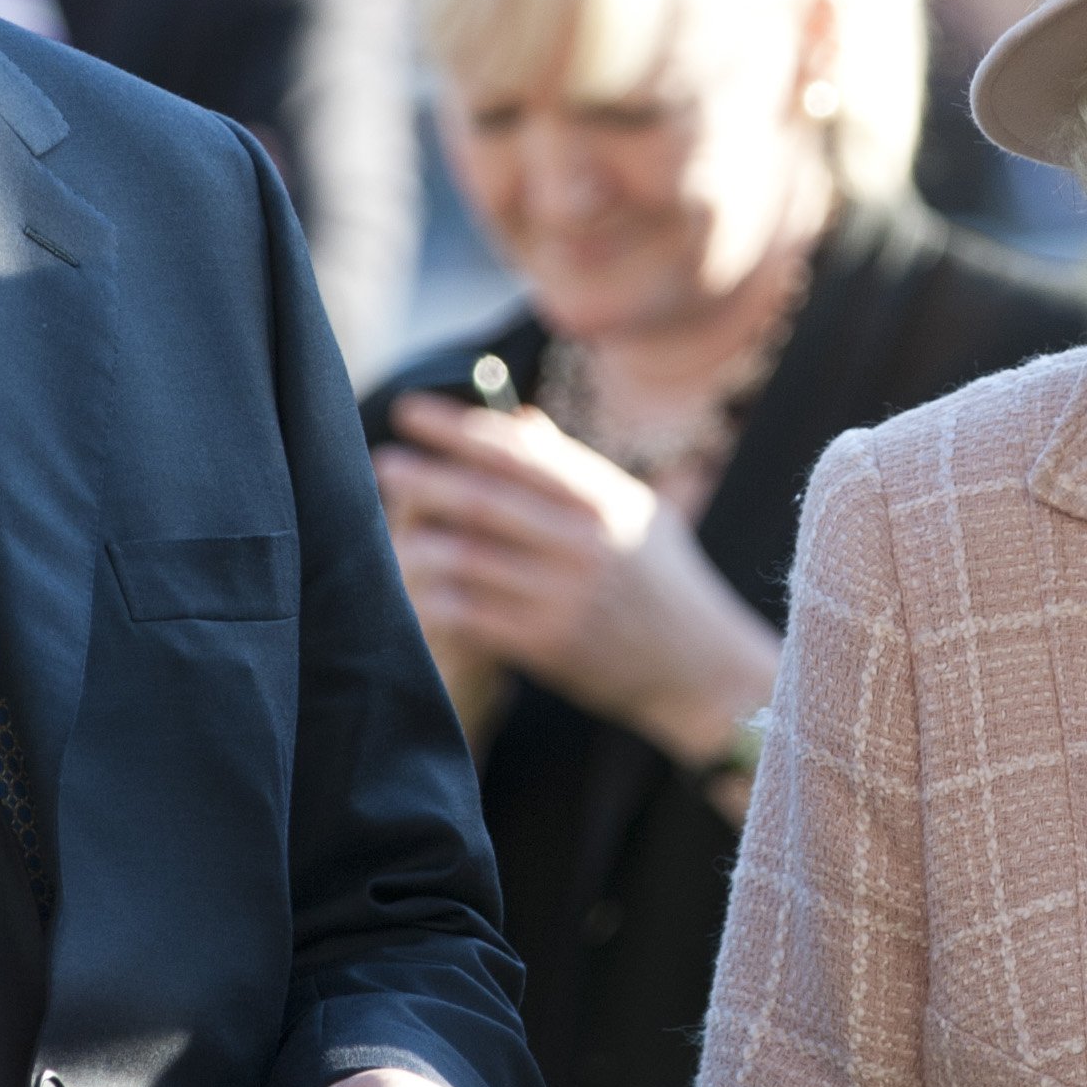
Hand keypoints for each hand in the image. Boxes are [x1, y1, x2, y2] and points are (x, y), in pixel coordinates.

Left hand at [375, 395, 775, 768]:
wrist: (704, 673)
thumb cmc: (666, 585)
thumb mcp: (636, 514)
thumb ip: (575, 468)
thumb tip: (519, 417)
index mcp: (607, 499)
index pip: (518, 450)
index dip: (457, 428)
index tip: (410, 413)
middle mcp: (587, 541)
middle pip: (485, 498)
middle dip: (425, 477)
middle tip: (381, 463)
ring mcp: (567, 595)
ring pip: (469, 557)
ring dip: (419, 541)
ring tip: (386, 533)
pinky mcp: (550, 645)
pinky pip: (473, 613)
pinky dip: (436, 598)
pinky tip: (412, 588)